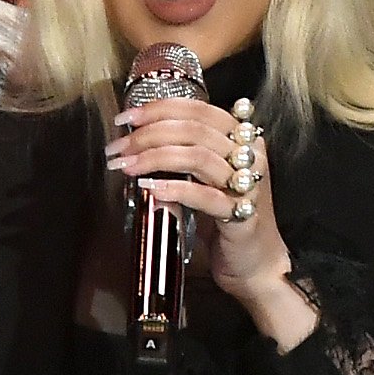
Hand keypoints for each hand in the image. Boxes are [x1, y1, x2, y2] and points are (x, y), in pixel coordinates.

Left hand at [107, 93, 313, 349]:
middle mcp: (249, 155)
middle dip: (149, 134)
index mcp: (241, 138)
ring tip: (127, 167)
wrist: (254, 265)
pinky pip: (206, 196)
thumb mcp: (201, 180)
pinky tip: (150, 190)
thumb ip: (179, 159)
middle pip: (195, 129)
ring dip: (155, 158)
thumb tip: (135, 144)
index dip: (160, 109)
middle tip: (119, 147)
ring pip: (199, 157)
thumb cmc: (223, 219)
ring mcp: (249, 184)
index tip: (127, 118)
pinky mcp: (243, 215)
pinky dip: (175, 190)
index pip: (199, 110)